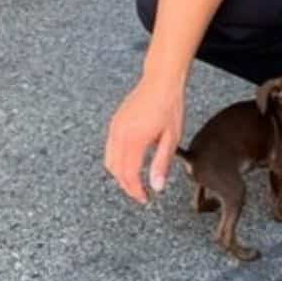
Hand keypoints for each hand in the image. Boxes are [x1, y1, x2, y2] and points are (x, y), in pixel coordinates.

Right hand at [103, 75, 184, 204]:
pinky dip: (117, 161)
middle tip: (140, 194)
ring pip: (110, 160)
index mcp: (135, 139)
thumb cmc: (169, 106)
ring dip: (120, 174)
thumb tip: (157, 186)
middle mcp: (120, 134)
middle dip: (127, 186)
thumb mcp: (171, 138)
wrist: (160, 81)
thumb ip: (162, 163)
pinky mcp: (115, 122)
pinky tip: (130, 163)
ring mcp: (115, 127)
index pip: (129, 174)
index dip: (136, 190)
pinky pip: (110, 148)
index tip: (145, 198)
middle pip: (116, 170)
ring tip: (135, 181)